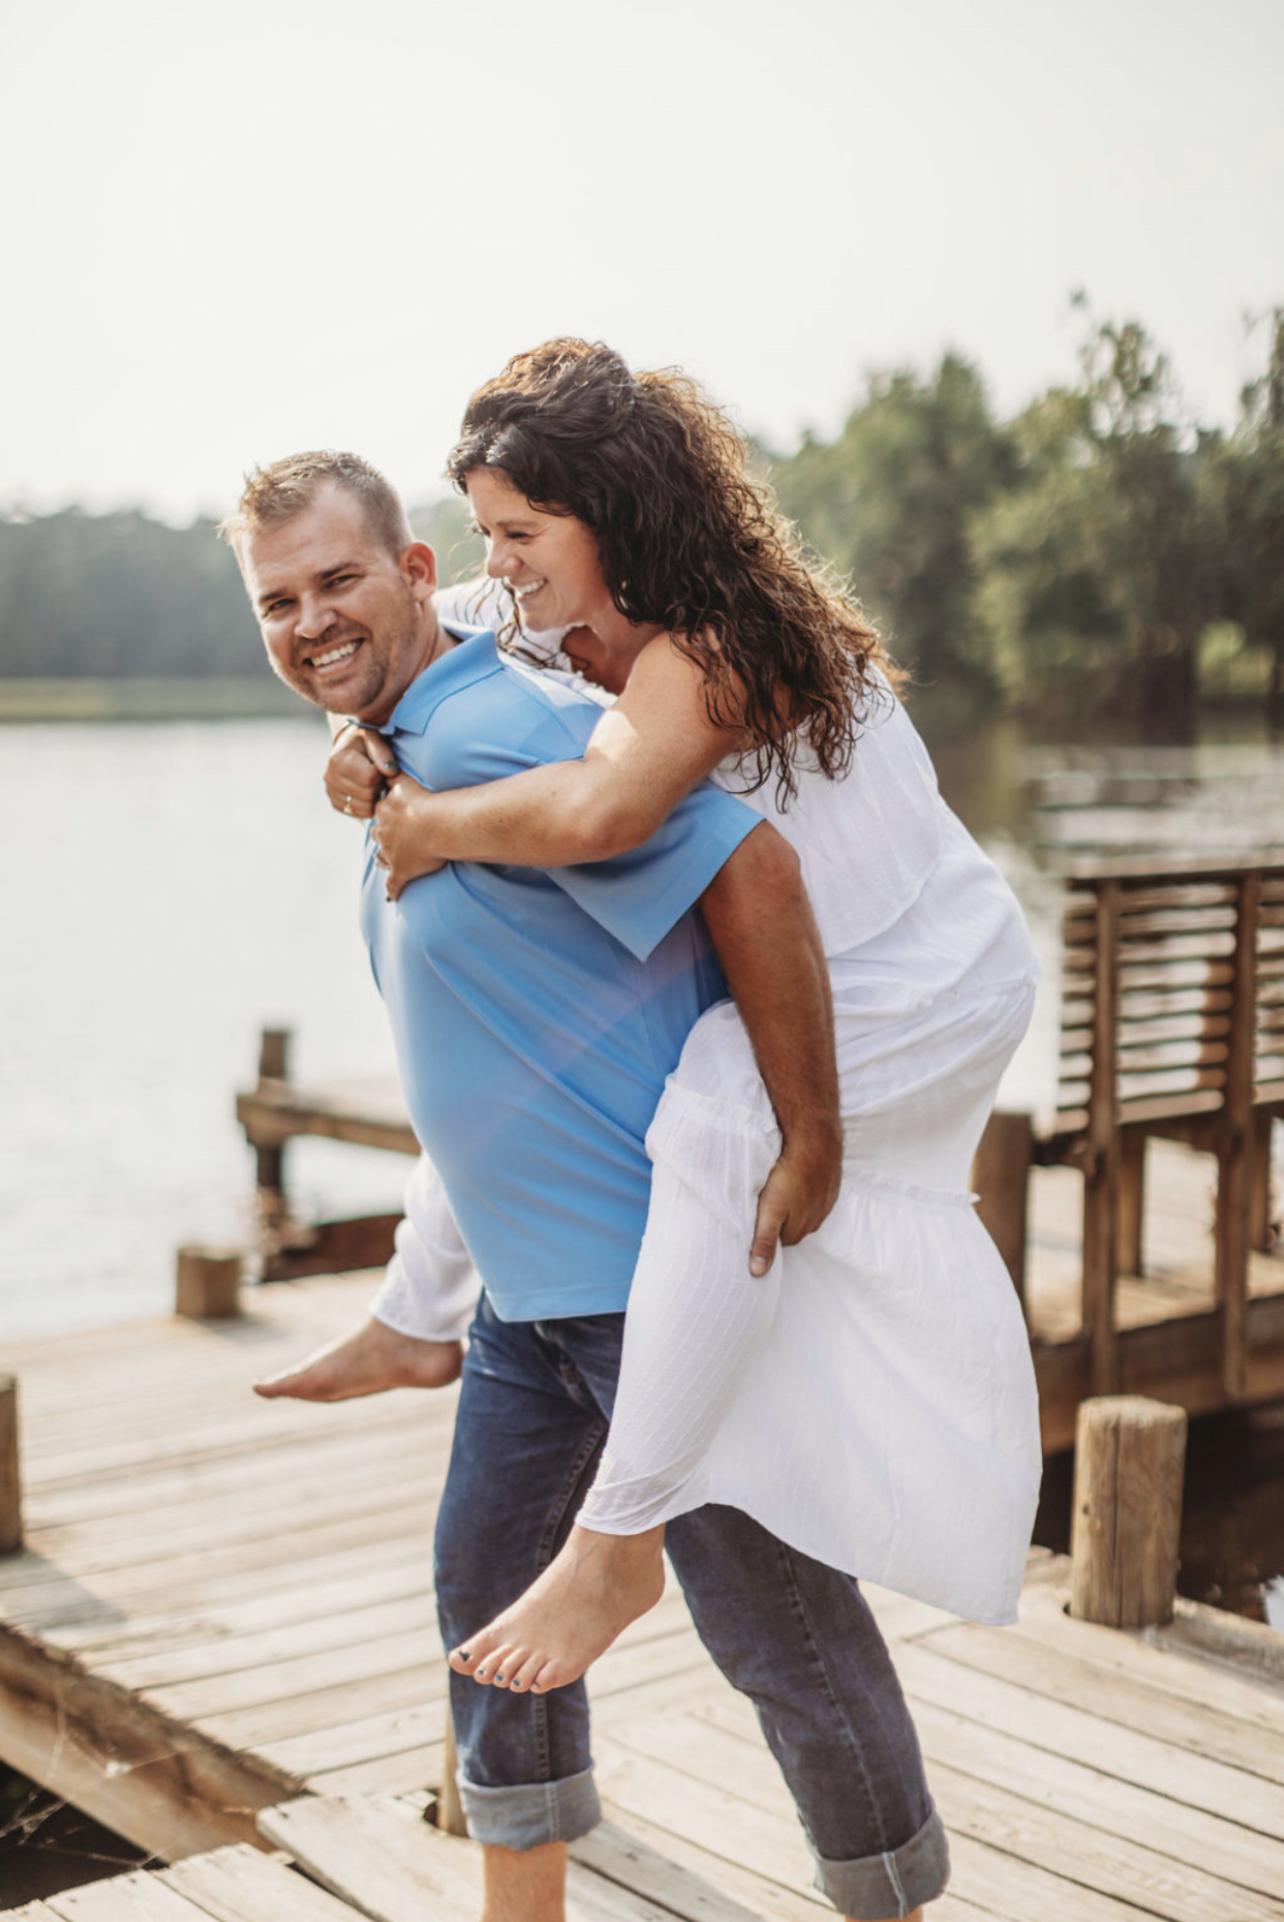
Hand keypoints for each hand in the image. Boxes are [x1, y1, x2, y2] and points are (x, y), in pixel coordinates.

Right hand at [325, 723, 397, 819]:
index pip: (369, 778)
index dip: (381, 774)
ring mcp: (331, 792)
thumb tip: (391, 772)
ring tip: (372, 783)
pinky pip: (357, 813)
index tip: (380, 766)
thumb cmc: (364, 742)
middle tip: (378, 776)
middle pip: (367, 794)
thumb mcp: (374, 738)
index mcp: (339, 759)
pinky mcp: (335, 803)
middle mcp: (330, 777)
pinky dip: (367, 806)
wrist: (349, 748)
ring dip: (373, 797)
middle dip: (378, 786)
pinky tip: (367, 792)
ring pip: (363, 807)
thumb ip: (382, 753)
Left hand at [372, 776, 448, 900]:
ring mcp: (392, 852)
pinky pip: (393, 883)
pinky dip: (393, 890)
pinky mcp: (402, 871)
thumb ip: (398, 774)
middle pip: (379, 834)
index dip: (387, 815)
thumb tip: (389, 764)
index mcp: (386, 811)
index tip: (394, 817)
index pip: (382, 812)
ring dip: (385, 860)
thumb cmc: (429, 801)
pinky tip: (393, 896)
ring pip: (383, 857)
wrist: (439, 823)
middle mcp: (385, 831)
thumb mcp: (408, 782)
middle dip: (384, 836)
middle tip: (392, 839)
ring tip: (387, 864)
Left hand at [748, 1122, 842, 1276]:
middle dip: (777, 1218)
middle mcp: (815, 1222)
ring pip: (802, 1210)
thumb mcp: (770, 1210)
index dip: (763, 1230)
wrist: (816, 1141)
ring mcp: (825, 1204)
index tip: (754, 1218)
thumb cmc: (790, 1175)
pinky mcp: (829, 1186)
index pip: (777, 1242)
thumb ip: (764, 1241)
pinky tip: (794, 1176)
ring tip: (777, 1187)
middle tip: (762, 1201)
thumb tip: (757, 1273)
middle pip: (790, 1227)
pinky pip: (813, 1194)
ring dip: (791, 1202)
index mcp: (799, 1231)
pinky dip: (803, 1188)